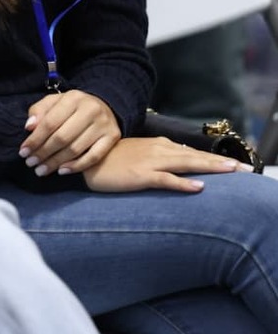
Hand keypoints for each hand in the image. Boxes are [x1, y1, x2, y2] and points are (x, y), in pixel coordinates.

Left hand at [20, 91, 120, 175]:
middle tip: (31, 163)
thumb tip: (29, 127)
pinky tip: (62, 171)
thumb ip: (39, 111)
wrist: (103, 106)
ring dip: (56, 162)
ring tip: (41, 170)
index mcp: (73, 98)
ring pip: (75, 149)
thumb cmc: (72, 107)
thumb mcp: (54, 102)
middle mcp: (91, 109)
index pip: (50, 122)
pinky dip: (77, 166)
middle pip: (62, 137)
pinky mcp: (113, 137)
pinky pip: (93, 157)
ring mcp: (104, 124)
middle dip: (43, 153)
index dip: (35, 139)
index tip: (23, 151)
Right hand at [83, 135, 250, 193]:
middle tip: (246, 169)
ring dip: (210, 168)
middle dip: (222, 163)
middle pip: (197, 157)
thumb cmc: (113, 160)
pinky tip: (198, 187)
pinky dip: (183, 183)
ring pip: (187, 164)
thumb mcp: (140, 156)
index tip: (237, 165)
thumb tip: (180, 166)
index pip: (193, 153)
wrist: (87, 160)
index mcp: (160, 146)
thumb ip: (160, 159)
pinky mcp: (142, 176)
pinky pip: (167, 180)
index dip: (215, 159)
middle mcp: (160, 151)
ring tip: (232, 172)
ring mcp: (151, 162)